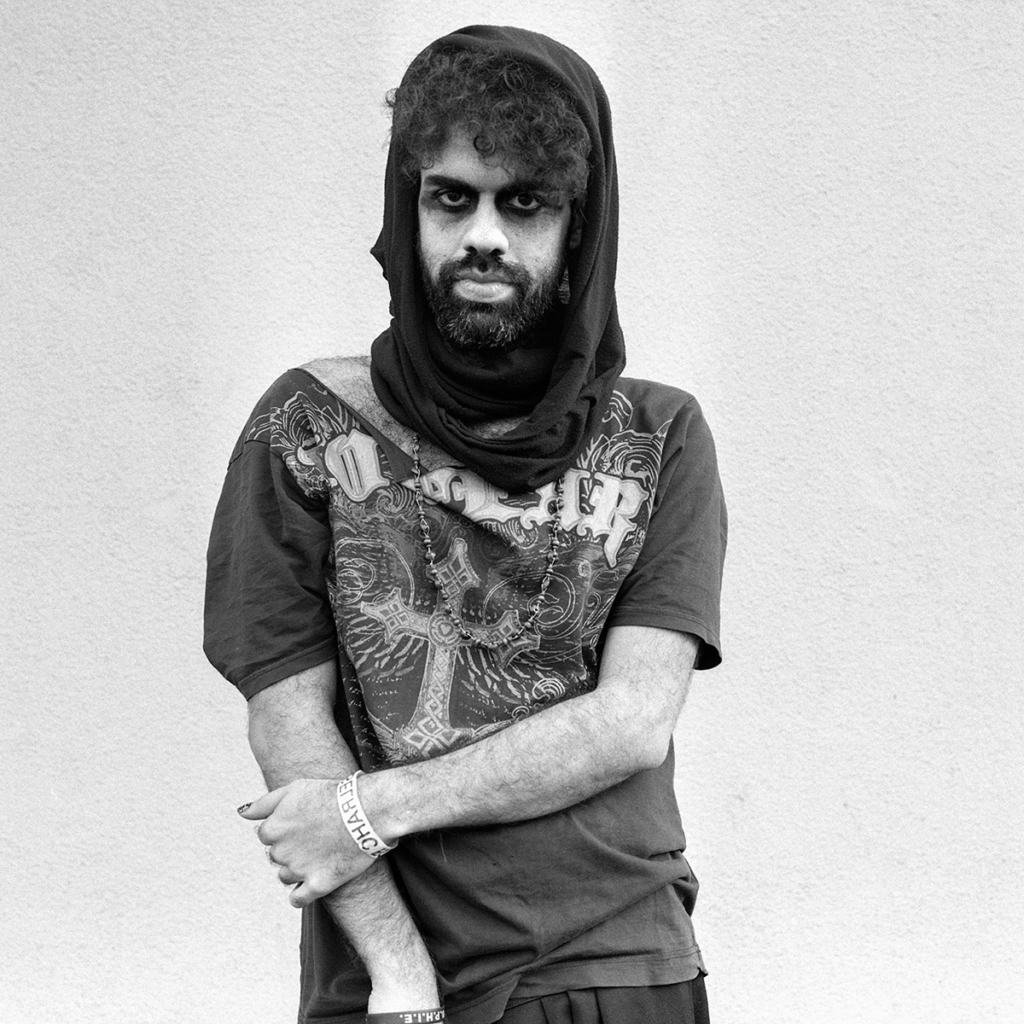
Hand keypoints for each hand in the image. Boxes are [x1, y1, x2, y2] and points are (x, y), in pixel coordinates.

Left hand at [239, 779, 376, 905]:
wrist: (367, 809)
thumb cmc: (331, 795)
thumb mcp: (294, 789)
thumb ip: (264, 803)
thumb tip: (242, 813)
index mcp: (272, 828)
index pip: (266, 835)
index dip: (284, 828)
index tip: (302, 823)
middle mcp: (281, 851)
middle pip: (276, 856)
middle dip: (291, 848)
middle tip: (314, 836)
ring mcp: (299, 870)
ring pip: (286, 876)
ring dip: (297, 868)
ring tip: (320, 853)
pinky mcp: (318, 884)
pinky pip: (298, 899)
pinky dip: (299, 895)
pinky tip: (310, 885)